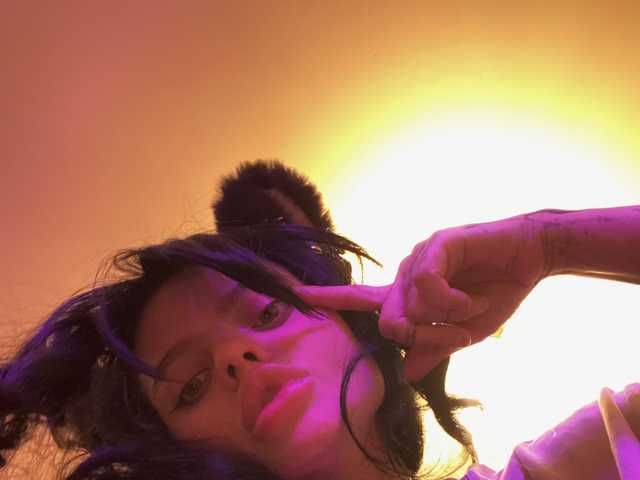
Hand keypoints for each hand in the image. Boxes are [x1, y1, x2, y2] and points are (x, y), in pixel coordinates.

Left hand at [294, 213, 548, 381]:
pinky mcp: (437, 244)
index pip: (360, 297)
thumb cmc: (496, 291)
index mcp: (408, 294)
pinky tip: (476, 296)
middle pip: (388, 322)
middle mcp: (406, 274)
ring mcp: (419, 257)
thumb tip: (407, 371)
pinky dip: (454, 302)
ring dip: (446, 321)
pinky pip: (426, 286)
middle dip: (425, 338)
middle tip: (459, 334)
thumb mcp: (463, 333)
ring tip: (474, 306)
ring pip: (408, 308)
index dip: (328, 297)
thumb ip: (434, 347)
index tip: (297, 294)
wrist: (530, 258)